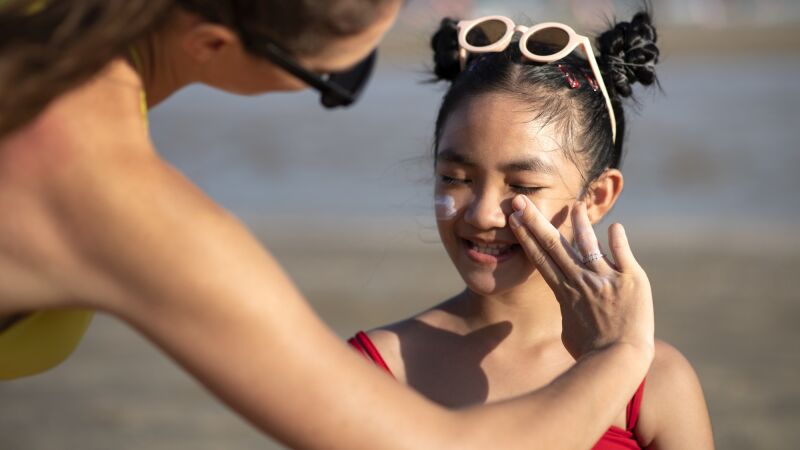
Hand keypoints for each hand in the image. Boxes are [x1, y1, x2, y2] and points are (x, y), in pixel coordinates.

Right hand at [508, 196, 653, 360]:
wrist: (619, 359)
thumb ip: (568, 309)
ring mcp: (605, 278)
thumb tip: (567, 302)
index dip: (526, 236)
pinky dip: (618, 239)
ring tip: (575, 205)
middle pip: (553, 245)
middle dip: (535, 221)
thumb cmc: (591, 351)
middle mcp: (581, 281)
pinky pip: (623, 253)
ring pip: (588, 243)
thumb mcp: (569, 331)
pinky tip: (615, 226)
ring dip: (579, 223)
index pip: (540, 257)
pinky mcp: (630, 279)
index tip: (514, 218)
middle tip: (521, 201)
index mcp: (564, 292)